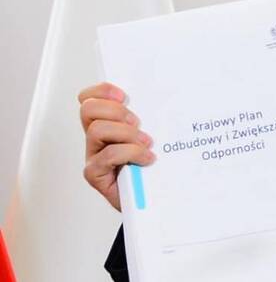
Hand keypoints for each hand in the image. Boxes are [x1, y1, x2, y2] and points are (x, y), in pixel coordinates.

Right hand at [78, 82, 153, 210]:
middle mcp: (96, 138)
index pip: (90, 98)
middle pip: (89, 109)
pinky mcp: (95, 174)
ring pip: (97, 130)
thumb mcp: (152, 137)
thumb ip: (151, 120)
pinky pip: (107, 155)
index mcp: (107, 123)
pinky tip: (146, 159)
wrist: (149, 202)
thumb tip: (169, 100)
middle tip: (138, 123)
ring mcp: (93, 155)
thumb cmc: (150, 169)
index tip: (124, 95)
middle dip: (116, 111)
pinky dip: (131, 153)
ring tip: (146, 143)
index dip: (102, 91)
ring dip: (126, 133)